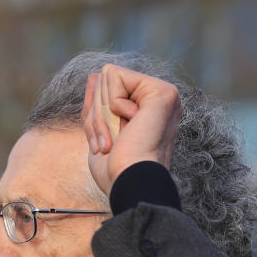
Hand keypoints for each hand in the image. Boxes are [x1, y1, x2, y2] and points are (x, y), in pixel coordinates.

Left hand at [81, 64, 182, 194]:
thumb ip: (98, 105)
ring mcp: (163, 94)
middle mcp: (157, 100)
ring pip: (106, 77)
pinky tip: (131, 125)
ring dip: (102, 115)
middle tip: (112, 143)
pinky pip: (115, 77)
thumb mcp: (100, 133)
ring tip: (119, 138)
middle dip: (97, 116)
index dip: (94, 117)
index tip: (106, 146)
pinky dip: (112, 105)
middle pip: (104, 82)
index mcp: (146, 110)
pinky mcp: (162, 91)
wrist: (129, 181)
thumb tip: (93, 76)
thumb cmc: (115, 170)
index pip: (105, 91)